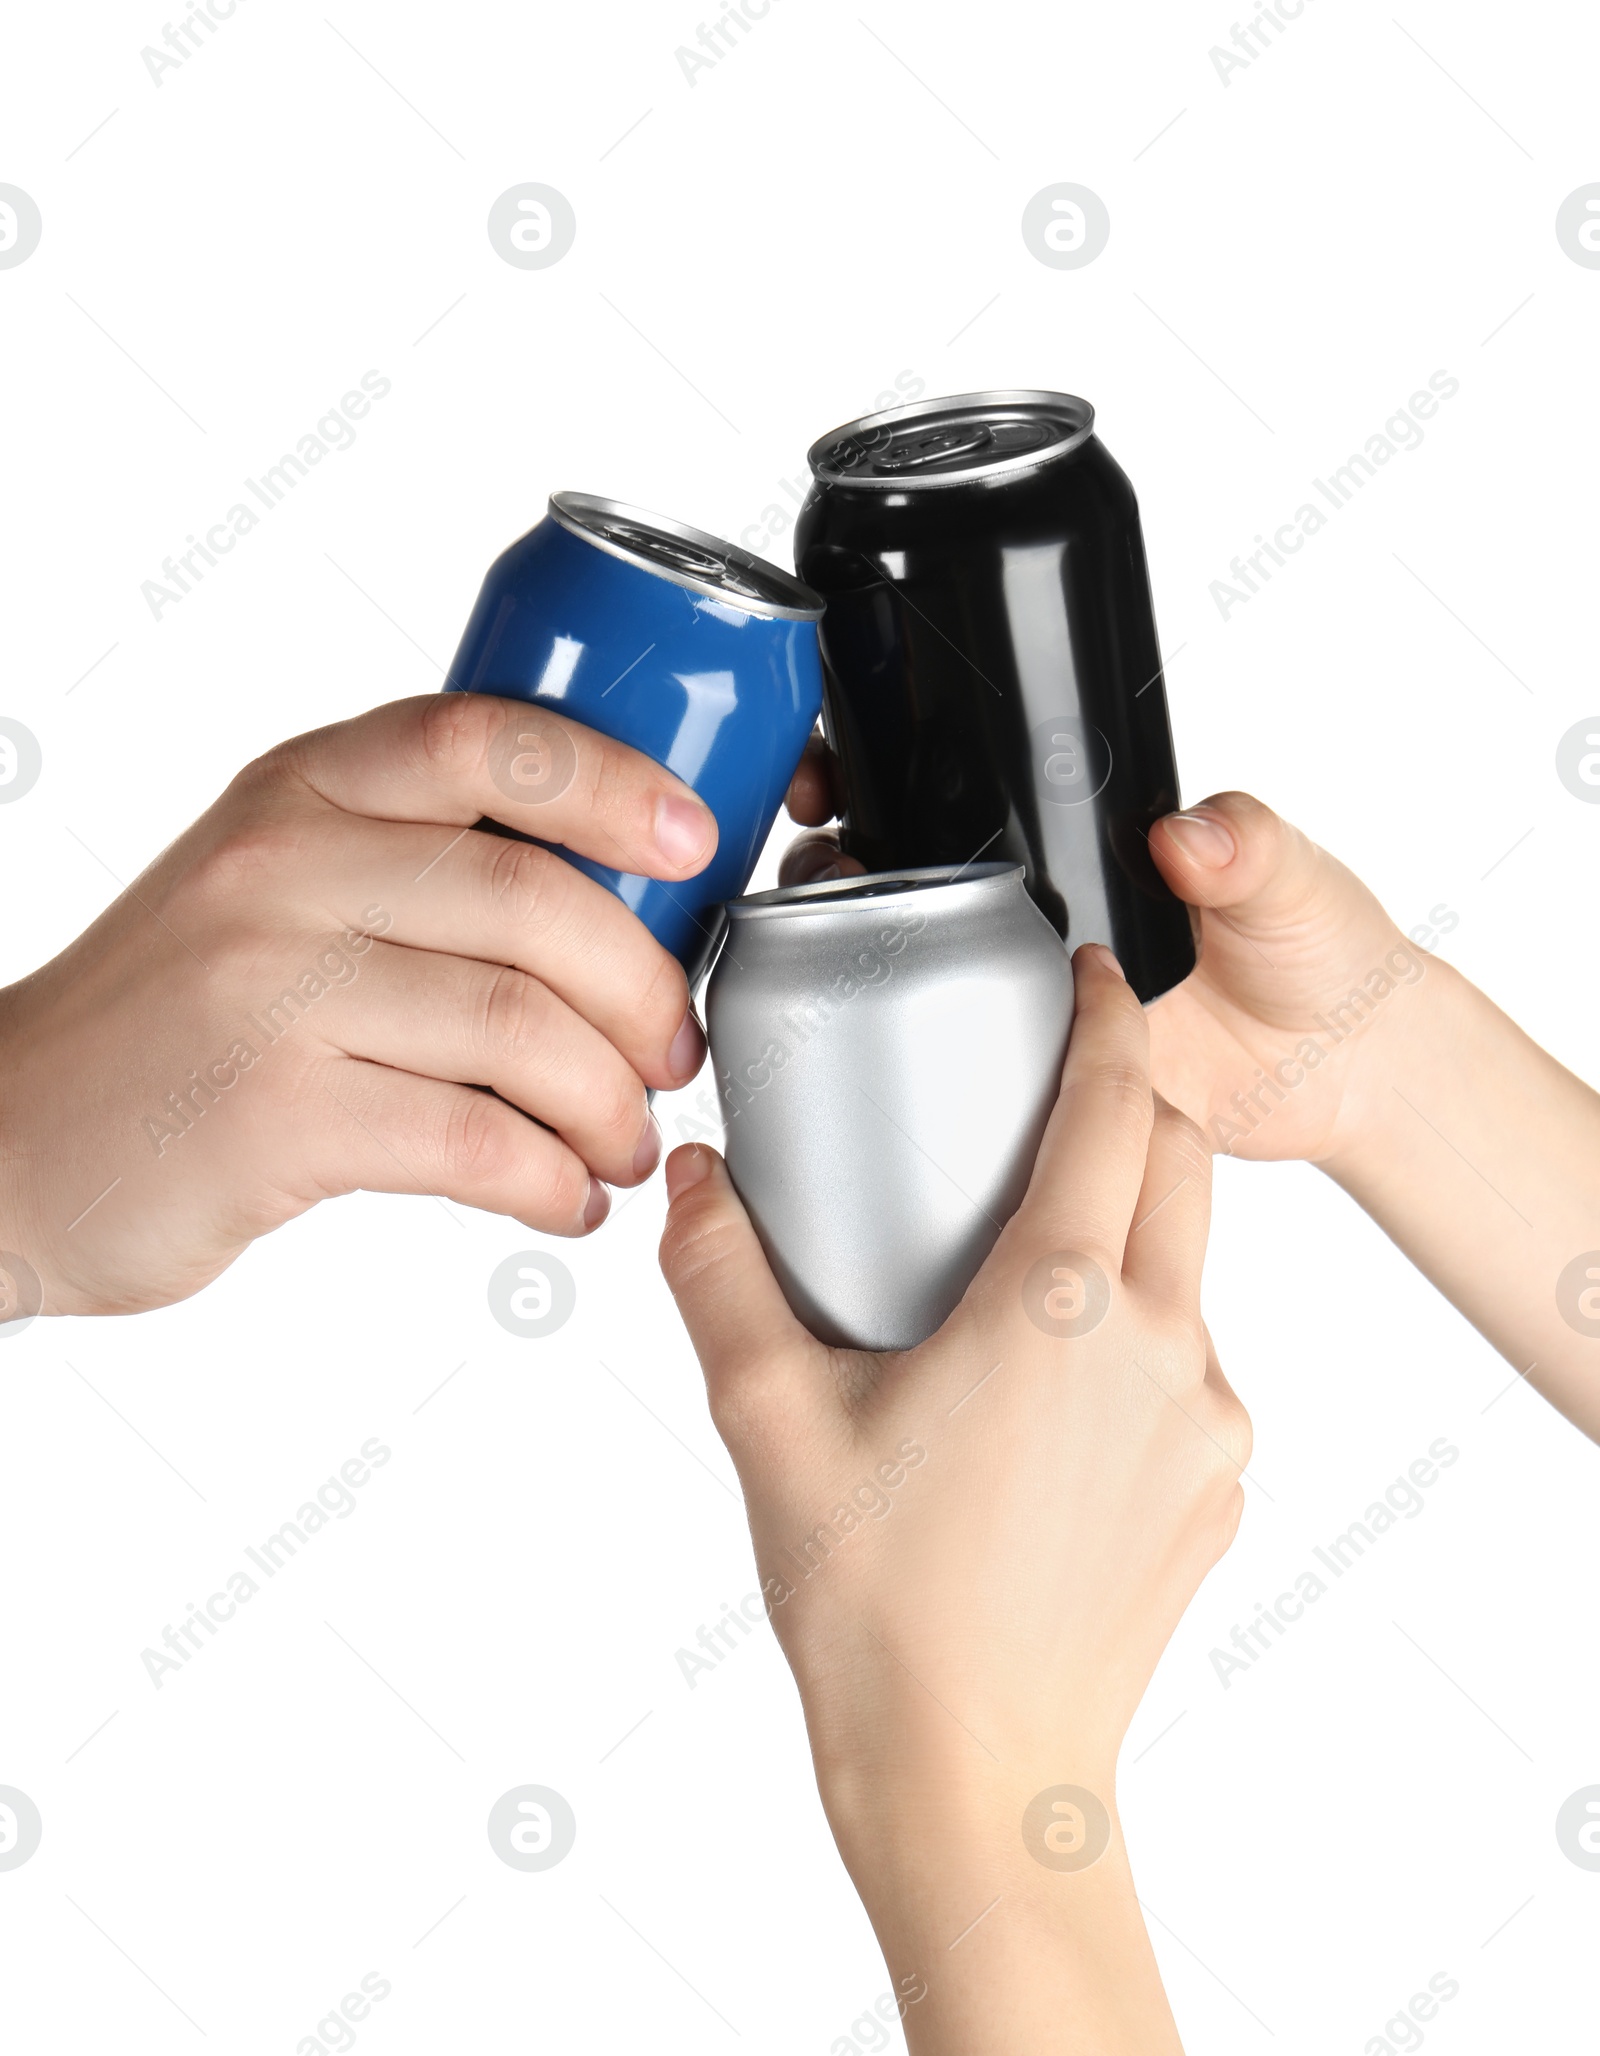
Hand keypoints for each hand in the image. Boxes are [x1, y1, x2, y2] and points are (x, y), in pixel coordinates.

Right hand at [0, 693, 713, 1316]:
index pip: (484, 740)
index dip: (616, 783)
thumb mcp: (269, 882)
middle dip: (645, 990)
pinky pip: (476, 1138)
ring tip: (627, 1141)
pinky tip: (564, 1198)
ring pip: (522, 1028)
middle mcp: (283, 871)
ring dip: (611, 1103)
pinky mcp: (276, 1116)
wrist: (12, 1133)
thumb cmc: (177, 1013)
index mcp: (299, 792)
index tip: (696, 845)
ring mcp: (272, 992)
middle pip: (536, 903)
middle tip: (674, 1051)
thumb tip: (616, 899)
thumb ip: (407, 859)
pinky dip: (553, 1180)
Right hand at [658, 946, 1249, 2053]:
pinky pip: (1187, 1361)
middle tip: (1049, 1091)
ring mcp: (1204, 1422)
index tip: (1094, 971)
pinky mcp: (1216, 1486)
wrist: (978, 1780)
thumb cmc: (879, 1610)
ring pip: (1185, 1267)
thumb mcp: (769, 1422)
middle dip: (1131, 1102)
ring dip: (1124, 1226)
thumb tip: (693, 1177)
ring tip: (1018, 1259)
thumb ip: (722, 1277)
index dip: (1113, 1018)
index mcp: (1059, 1306)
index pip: (1119, 1107)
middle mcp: (1160, 1347)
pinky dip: (1130, 1330)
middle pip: (1180, 1165)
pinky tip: (1040, 1387)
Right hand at [781, 749, 1422, 1163]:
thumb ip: (1244, 843)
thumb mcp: (1289, 875)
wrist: (1352, 1074)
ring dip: (864, 965)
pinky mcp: (1045, 1088)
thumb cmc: (1327, 950)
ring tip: (831, 953)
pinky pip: (969, 1079)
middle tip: (819, 863)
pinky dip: (925, 1068)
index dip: (884, 775)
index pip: (962, 799)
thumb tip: (1187, 834)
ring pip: (920, 980)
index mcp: (1083, 855)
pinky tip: (892, 1060)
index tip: (835, 770)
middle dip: (840, 868)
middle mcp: (1043, 925)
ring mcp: (1036, 1005)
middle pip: (909, 886)